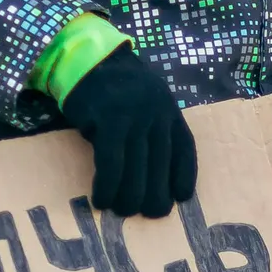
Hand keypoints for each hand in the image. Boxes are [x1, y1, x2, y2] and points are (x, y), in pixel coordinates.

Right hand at [59, 47, 196, 217]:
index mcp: (169, 110)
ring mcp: (135, 117)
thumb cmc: (115, 87)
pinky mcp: (110, 120)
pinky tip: (101, 199)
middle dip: (154, 197)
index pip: (185, 150)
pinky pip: (112, 164)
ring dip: (127, 199)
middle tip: (146, 214)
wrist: (86, 58)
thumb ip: (153, 129)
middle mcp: (157, 114)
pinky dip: (107, 187)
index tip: (181, 198)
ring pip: (137, 171)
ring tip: (120, 212)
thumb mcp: (146, 101)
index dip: (184, 177)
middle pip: (161, 167)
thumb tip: (152, 174)